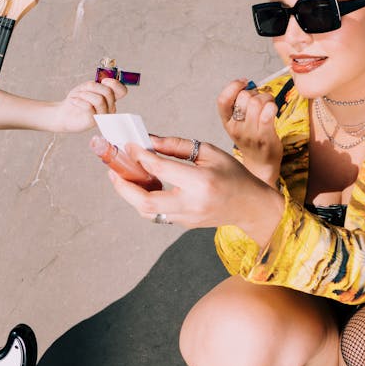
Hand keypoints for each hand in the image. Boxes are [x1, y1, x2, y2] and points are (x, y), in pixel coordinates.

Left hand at [49, 78, 126, 132]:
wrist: (64, 113)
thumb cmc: (77, 99)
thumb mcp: (87, 87)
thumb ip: (98, 84)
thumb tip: (106, 81)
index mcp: (110, 98)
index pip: (122, 91)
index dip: (115, 83)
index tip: (103, 80)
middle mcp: (110, 107)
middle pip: (109, 93)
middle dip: (93, 87)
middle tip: (83, 88)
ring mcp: (102, 115)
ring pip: (99, 100)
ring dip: (85, 94)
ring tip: (77, 96)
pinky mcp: (93, 121)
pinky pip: (89, 107)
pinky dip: (79, 101)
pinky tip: (74, 100)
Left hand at [107, 135, 284, 243]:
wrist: (251, 206)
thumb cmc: (233, 174)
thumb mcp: (209, 152)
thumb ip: (177, 146)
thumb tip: (148, 141)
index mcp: (201, 182)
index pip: (160, 168)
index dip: (139, 155)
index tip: (128, 145)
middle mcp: (191, 204)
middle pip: (145, 201)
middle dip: (123, 185)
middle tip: (113, 170)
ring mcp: (187, 218)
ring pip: (147, 211)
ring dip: (130, 194)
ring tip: (124, 176)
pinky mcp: (183, 224)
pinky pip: (157, 213)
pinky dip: (145, 199)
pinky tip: (144, 185)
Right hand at [217, 79, 282, 184]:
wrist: (261, 163)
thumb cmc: (252, 139)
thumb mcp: (239, 123)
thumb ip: (241, 105)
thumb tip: (249, 84)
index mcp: (227, 122)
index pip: (222, 100)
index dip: (233, 86)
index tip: (244, 82)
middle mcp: (236, 128)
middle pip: (244, 97)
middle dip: (256, 92)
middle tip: (262, 100)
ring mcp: (250, 133)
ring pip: (257, 102)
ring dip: (267, 98)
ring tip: (269, 105)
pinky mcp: (265, 137)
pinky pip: (268, 114)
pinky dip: (272, 107)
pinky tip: (274, 110)